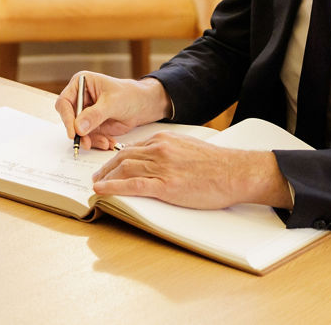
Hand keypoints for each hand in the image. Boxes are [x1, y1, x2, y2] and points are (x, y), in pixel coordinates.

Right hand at [55, 72, 171, 151]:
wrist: (142, 105)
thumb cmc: (129, 95)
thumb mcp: (112, 103)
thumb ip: (95, 115)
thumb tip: (78, 127)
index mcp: (81, 83)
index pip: (65, 102)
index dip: (67, 117)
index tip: (73, 132)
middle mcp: (80, 98)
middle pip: (69, 118)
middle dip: (78, 132)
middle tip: (86, 142)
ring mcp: (85, 113)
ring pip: (78, 131)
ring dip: (90, 140)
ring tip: (104, 142)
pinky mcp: (91, 125)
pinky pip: (88, 137)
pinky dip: (97, 142)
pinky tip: (108, 142)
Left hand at [91, 133, 292, 210]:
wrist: (234, 172)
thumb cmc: (216, 164)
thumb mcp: (189, 148)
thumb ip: (171, 150)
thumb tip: (159, 159)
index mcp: (164, 139)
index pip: (133, 147)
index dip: (117, 158)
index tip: (110, 166)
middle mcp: (159, 150)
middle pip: (123, 157)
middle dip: (106, 168)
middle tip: (97, 176)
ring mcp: (161, 167)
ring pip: (124, 169)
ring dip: (105, 178)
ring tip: (96, 185)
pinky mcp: (166, 186)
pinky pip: (132, 185)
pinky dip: (113, 188)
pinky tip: (101, 191)